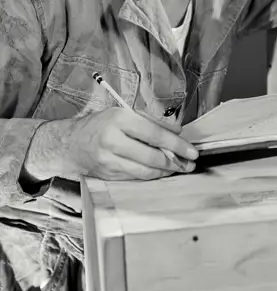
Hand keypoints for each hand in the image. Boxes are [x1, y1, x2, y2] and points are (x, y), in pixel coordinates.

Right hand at [24, 107, 198, 182]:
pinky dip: (152, 175)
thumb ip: (151, 121)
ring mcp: (109, 161)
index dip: (176, 144)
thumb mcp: (124, 113)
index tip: (191, 150)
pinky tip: (161, 171)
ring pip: (145, 170)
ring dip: (166, 171)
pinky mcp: (109, 175)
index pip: (155, 134)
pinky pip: (136, 177)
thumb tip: (176, 132)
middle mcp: (113, 141)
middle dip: (175, 161)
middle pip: (152, 156)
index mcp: (119, 120)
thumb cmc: (101, 124)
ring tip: (179, 167)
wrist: (71, 143)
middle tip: (190, 163)